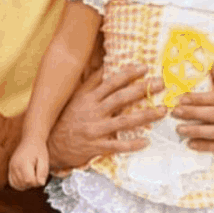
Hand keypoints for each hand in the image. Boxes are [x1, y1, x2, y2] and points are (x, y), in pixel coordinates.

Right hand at [9, 140, 49, 189]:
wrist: (30, 140)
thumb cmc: (39, 150)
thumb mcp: (44, 159)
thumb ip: (43, 172)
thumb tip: (41, 184)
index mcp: (23, 163)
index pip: (29, 181)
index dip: (37, 182)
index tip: (41, 175)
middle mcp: (15, 166)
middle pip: (24, 184)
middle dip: (33, 183)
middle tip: (37, 173)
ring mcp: (11, 167)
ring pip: (18, 185)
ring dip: (27, 184)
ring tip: (32, 175)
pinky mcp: (10, 169)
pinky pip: (13, 183)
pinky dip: (20, 184)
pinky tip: (26, 180)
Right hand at [47, 64, 165, 170]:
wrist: (51, 145)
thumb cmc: (67, 119)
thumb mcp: (76, 97)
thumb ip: (92, 82)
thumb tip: (106, 66)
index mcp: (89, 98)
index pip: (111, 83)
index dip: (128, 74)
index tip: (145, 68)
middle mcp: (93, 112)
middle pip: (121, 98)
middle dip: (142, 90)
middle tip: (161, 84)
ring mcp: (95, 129)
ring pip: (124, 121)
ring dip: (145, 116)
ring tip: (162, 111)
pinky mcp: (96, 146)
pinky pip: (117, 145)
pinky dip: (131, 144)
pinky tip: (146, 141)